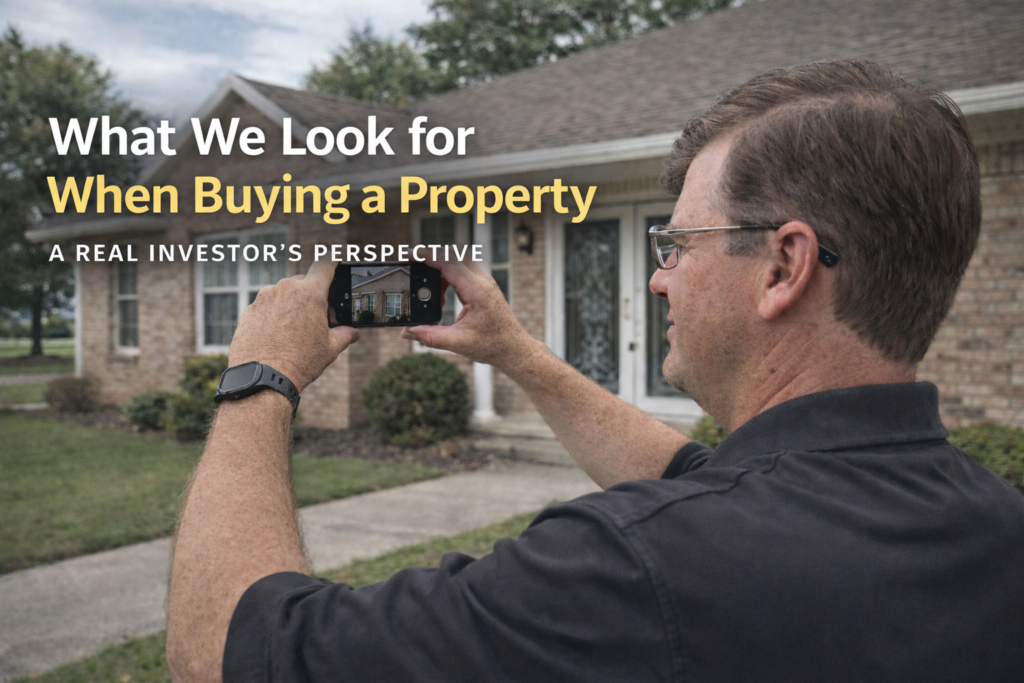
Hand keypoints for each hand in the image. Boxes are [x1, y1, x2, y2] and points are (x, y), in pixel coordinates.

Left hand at [228, 259, 358, 391]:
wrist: (264, 378)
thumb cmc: (300, 362)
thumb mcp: (330, 348)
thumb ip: (344, 334)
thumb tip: (352, 332)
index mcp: (310, 294)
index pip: (324, 265)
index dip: (332, 263)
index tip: (335, 262)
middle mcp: (285, 289)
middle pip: (302, 282)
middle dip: (311, 294)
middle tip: (316, 317)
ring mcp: (263, 299)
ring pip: (282, 294)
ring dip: (290, 305)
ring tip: (293, 331)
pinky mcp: (248, 311)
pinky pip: (265, 307)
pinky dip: (272, 316)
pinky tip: (276, 336)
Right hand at [400, 256, 539, 371]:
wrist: (513, 348)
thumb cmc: (491, 345)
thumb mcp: (458, 343)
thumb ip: (430, 337)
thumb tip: (407, 332)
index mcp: (477, 291)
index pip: (449, 264)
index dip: (428, 257)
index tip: (410, 255)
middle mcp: (483, 282)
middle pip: (453, 256)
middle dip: (431, 256)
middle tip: (412, 262)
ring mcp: (485, 282)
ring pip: (459, 260)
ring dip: (440, 266)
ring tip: (427, 287)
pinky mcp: (484, 286)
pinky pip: (464, 270)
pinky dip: (448, 274)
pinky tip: (440, 292)